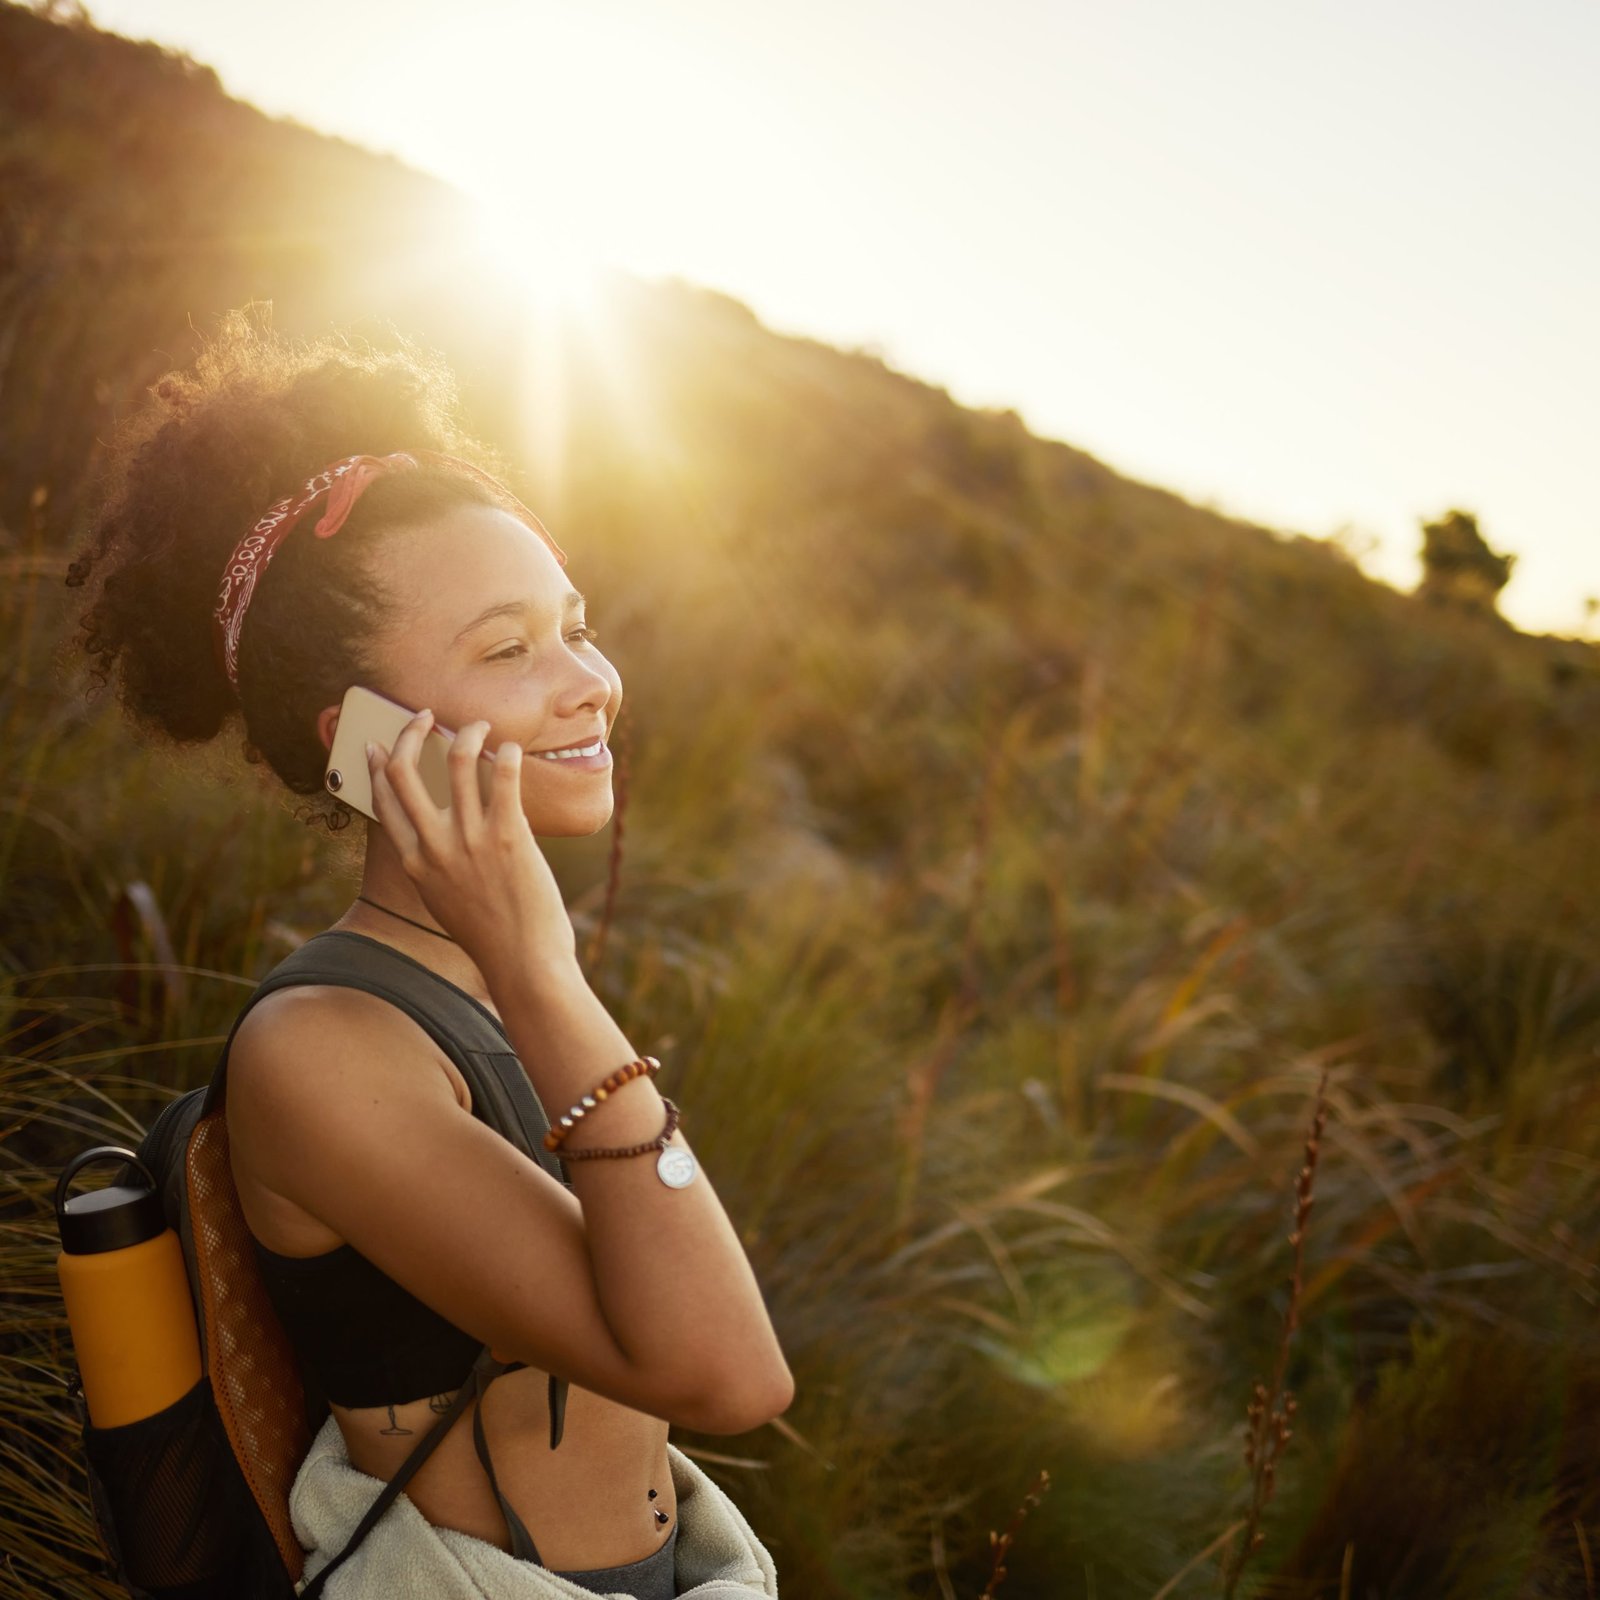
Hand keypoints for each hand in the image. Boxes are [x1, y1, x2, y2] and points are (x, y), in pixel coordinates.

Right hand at [365, 708, 577, 977]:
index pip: (383, 802)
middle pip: (404, 772)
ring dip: (468, 733)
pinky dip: (505, 754)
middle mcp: (435, 846)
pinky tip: (511, 749)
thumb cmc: (492, 937)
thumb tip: (443, 840)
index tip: (377, 744)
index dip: (375, 767)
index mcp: (416, 863)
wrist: (523, 963)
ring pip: (458, 761)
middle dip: (410, 734)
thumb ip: (439, 868)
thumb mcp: (448, 901)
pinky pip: (502, 776)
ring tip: (481, 726)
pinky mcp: (508, 835)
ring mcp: (470, 839)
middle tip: (424, 716)